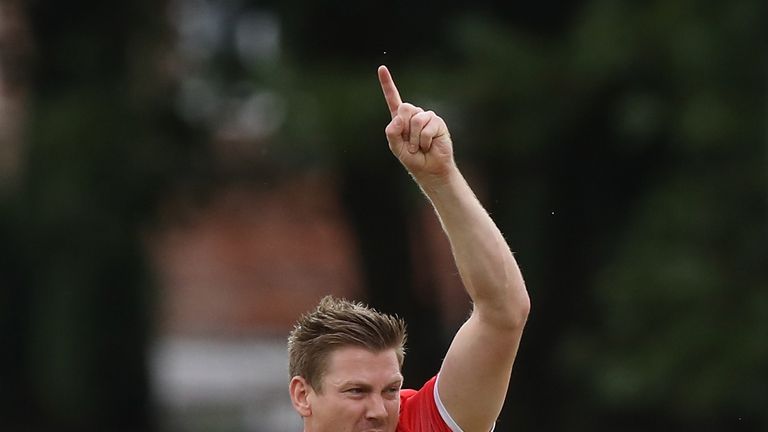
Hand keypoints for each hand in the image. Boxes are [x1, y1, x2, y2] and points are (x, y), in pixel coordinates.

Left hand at [378, 65, 454, 182]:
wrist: (430, 169)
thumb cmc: (413, 159)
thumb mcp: (396, 147)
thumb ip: (392, 132)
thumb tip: (398, 117)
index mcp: (400, 119)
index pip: (393, 99)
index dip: (387, 84)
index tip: (381, 68)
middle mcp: (414, 115)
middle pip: (405, 108)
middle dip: (404, 127)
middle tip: (410, 143)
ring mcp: (427, 118)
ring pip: (416, 120)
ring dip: (415, 139)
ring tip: (419, 147)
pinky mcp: (438, 123)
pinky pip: (427, 128)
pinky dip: (424, 141)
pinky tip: (428, 146)